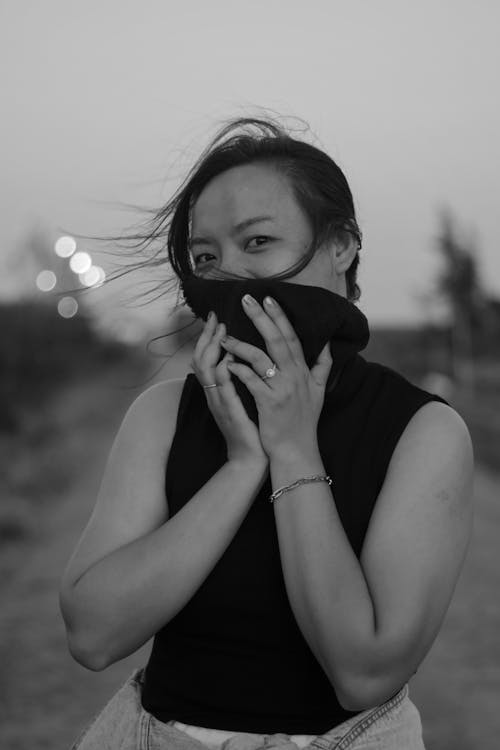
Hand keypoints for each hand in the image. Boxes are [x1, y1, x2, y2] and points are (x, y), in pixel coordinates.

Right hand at [191, 311, 268, 466]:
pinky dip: (224, 373)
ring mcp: (219, 403)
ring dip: (212, 349)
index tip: (218, 318)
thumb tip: (244, 358)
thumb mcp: (244, 399)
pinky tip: (229, 359)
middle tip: (216, 318)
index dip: (210, 337)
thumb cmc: (252, 428)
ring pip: (206, 371)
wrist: (252, 459)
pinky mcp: (229, 413)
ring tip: (222, 332)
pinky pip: (223, 390)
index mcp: (219, 390)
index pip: (207, 357)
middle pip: (200, 359)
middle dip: (207, 337)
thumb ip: (242, 379)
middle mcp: (214, 394)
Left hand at [220, 294, 332, 458]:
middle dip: (261, 318)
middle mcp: (294, 376)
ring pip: (261, 358)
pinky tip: (227, 363)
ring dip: (242, 344)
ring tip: (225, 336)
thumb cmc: (304, 422)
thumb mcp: (319, 392)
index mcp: (302, 371)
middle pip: (277, 340)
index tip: (268, 298)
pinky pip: (252, 381)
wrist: (297, 450)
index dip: (280, 317)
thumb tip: (328, 345)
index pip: (291, 337)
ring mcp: (282, 389)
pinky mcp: (269, 403)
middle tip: (246, 299)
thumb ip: (323, 367)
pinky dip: (239, 370)